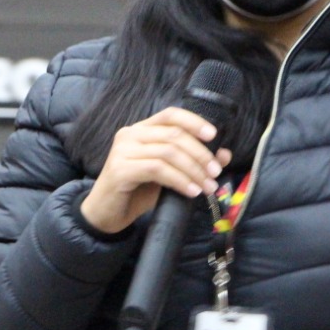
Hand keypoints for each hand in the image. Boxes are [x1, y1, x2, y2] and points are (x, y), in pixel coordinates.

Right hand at [80, 107, 230, 234]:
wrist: (106, 214)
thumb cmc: (137, 192)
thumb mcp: (169, 175)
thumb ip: (191, 162)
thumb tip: (224, 154)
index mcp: (141, 130)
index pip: (170, 115)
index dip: (194, 122)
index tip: (213, 136)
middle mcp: (130, 134)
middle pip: (174, 135)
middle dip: (200, 154)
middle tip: (215, 173)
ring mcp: (122, 150)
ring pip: (168, 152)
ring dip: (193, 170)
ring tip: (207, 187)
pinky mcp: (120, 169)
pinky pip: (157, 169)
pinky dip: (179, 180)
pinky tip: (190, 191)